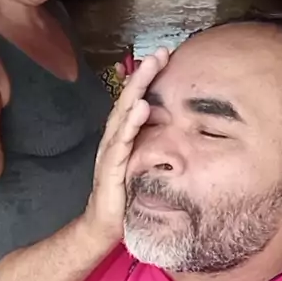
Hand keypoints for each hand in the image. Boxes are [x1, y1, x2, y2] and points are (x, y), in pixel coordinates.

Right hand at [84, 48, 169, 246]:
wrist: (104, 227)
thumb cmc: (125, 196)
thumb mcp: (144, 166)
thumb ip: (154, 147)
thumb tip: (178, 129)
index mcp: (123, 137)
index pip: (136, 101)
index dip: (148, 79)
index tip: (166, 58)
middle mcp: (114, 139)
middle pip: (128, 100)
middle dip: (144, 75)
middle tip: (162, 53)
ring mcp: (110, 152)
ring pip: (123, 114)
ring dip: (138, 90)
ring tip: (150, 69)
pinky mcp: (112, 168)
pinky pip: (122, 142)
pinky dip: (131, 123)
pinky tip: (142, 108)